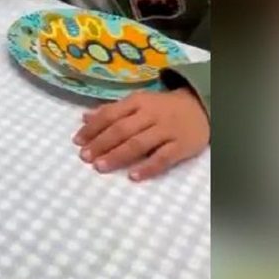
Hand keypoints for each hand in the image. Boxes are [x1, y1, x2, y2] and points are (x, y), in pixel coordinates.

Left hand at [72, 88, 208, 180]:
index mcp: (138, 102)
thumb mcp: (138, 103)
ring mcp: (167, 130)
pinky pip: (163, 158)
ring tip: (100, 167)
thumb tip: (84, 117)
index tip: (77, 142)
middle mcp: (151, 114)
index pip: (110, 115)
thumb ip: (112, 111)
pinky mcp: (182, 146)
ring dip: (117, 155)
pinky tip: (132, 176)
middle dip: (101, 143)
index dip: (93, 128)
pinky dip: (147, 168)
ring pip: (139, 143)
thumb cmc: (162, 107)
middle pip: (122, 130)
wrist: (201, 107)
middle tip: (85, 157)